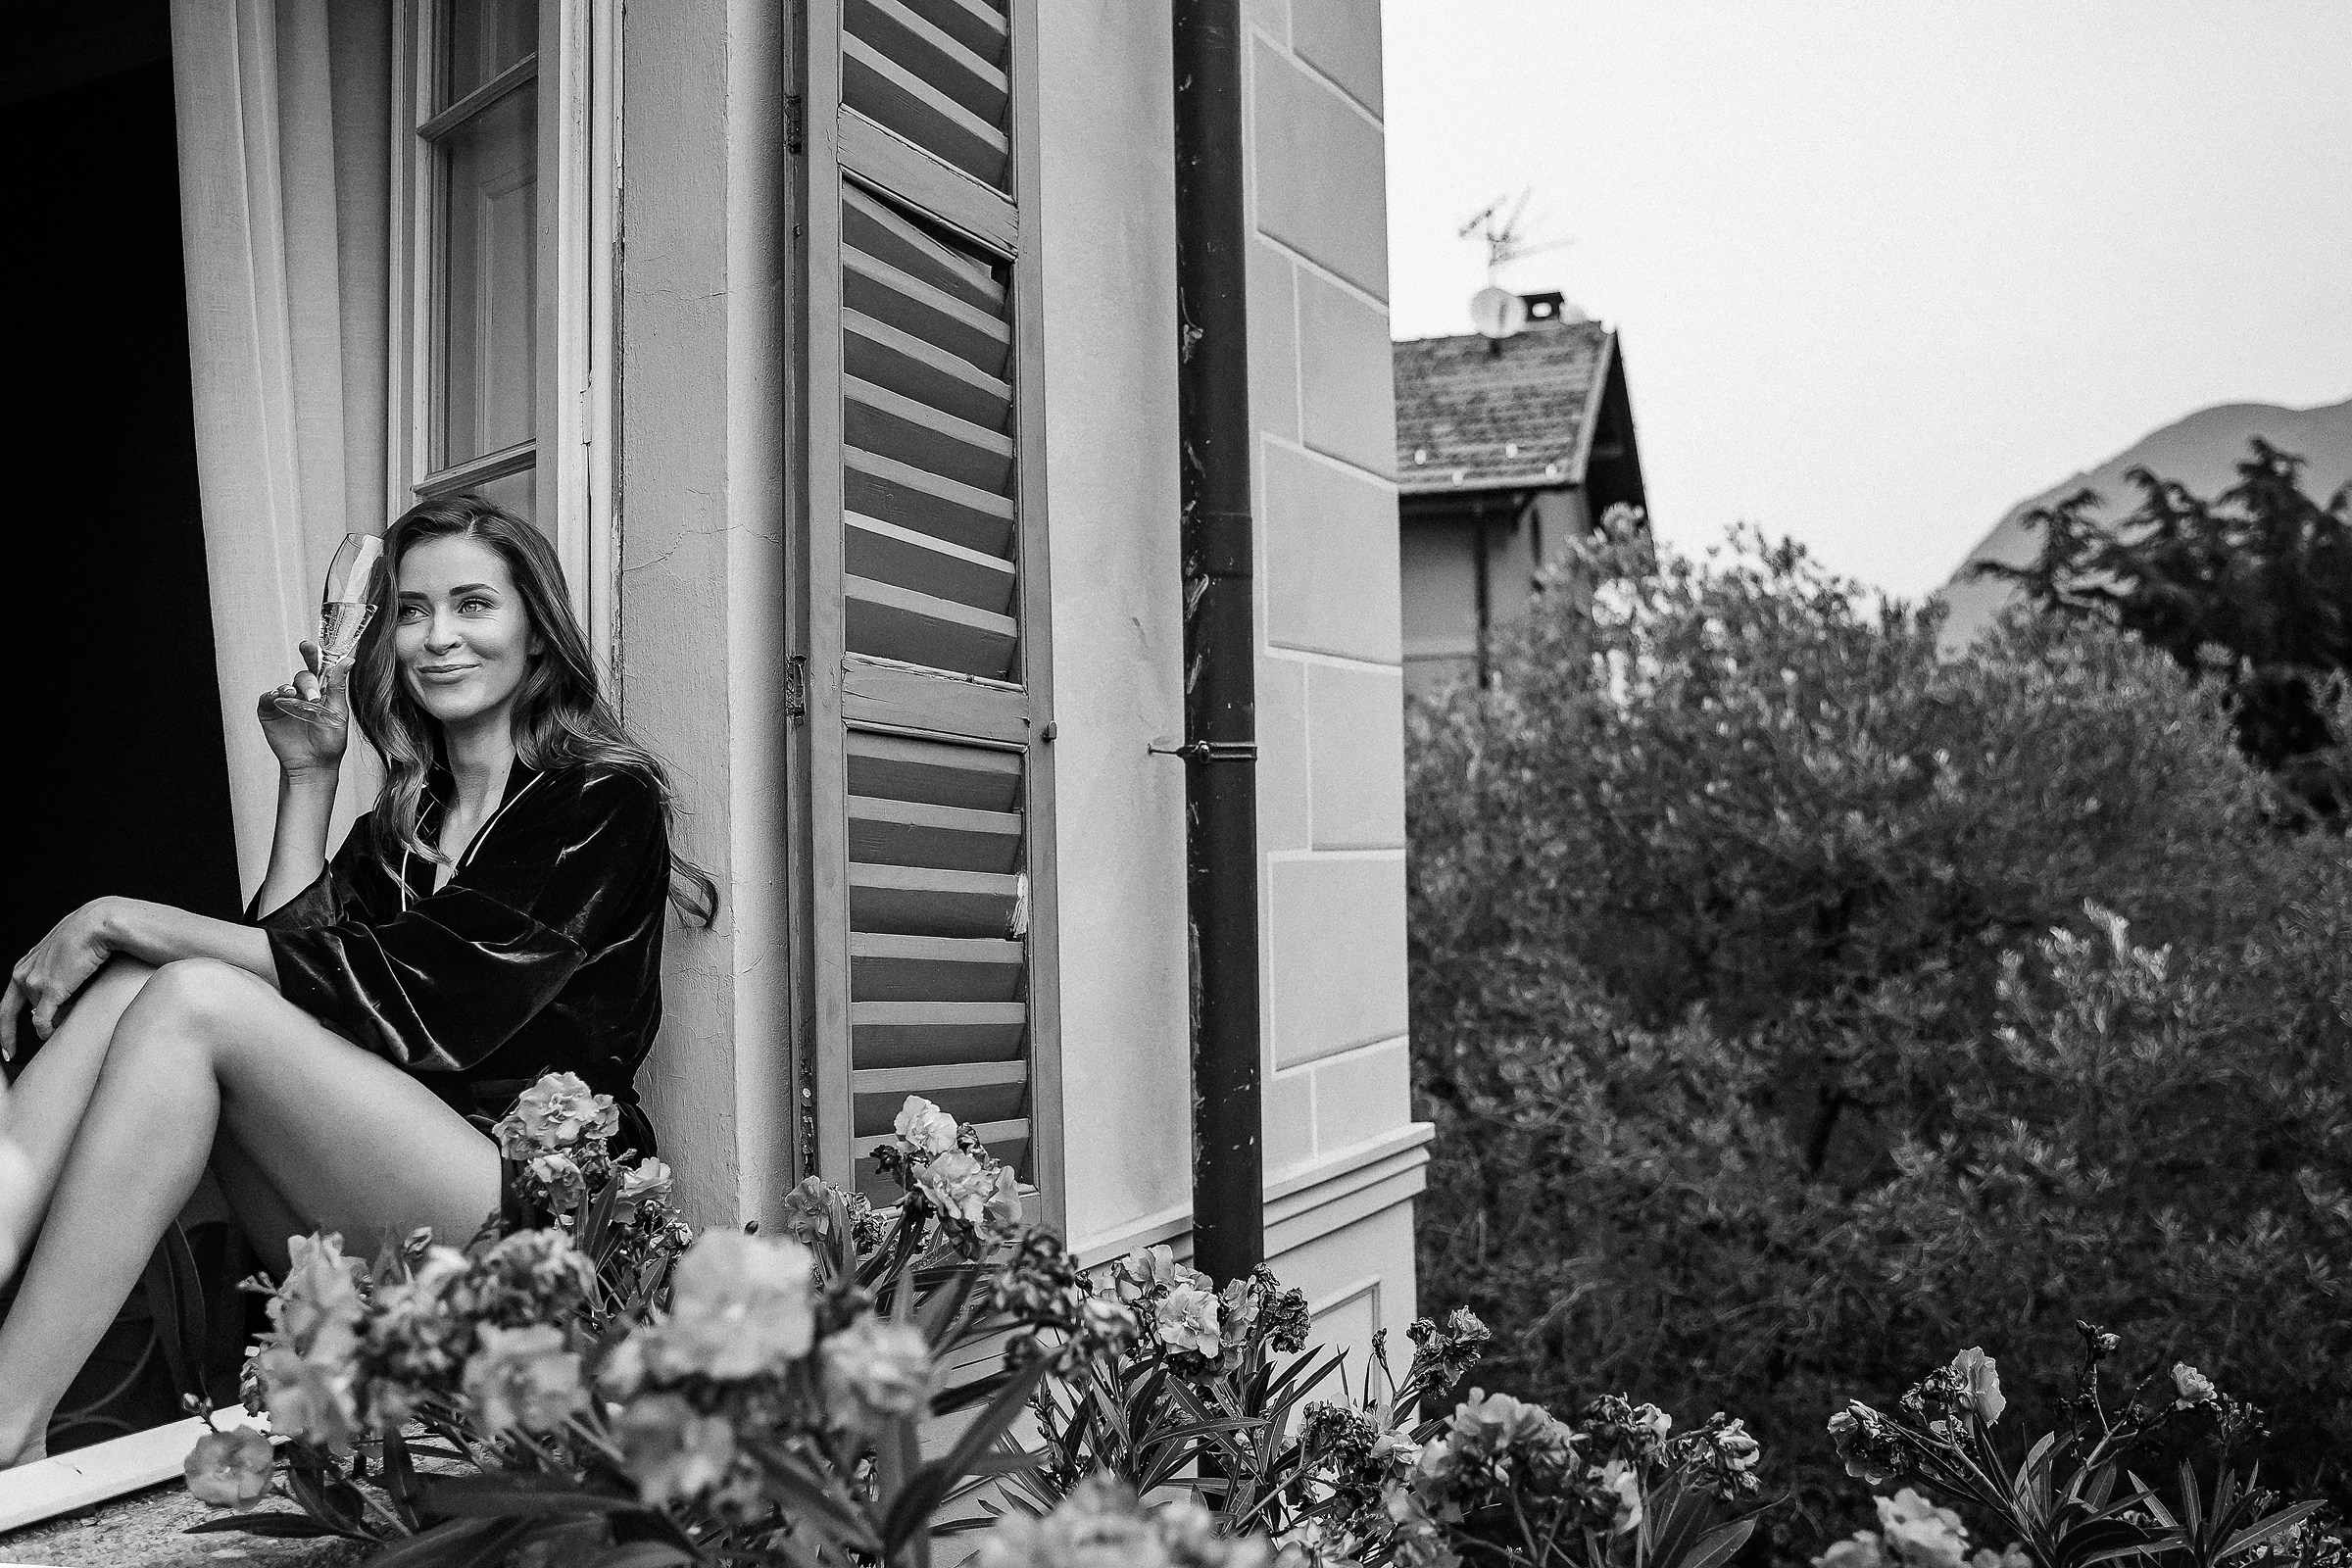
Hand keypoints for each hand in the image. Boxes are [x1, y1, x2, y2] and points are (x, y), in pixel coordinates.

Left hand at [1, 899, 123, 1061]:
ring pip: (38, 1014)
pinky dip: (47, 1031)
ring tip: (71, 1015)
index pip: (6, 1000)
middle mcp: (23, 974)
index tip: (4, 1041)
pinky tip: (54, 1035)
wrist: (99, 924)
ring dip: (51, 1020)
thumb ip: (55, 972)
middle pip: (11, 1012)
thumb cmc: (89, 934)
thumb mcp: (62, 953)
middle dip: (7, 1035)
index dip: (3, 1022)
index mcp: (25, 964)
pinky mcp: (51, 990)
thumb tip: (60, 996)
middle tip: (9, 1053)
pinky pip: (43, 1020)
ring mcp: (35, 982)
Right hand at [258, 639, 349, 774]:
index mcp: (323, 691)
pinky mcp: (270, 712)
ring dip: (289, 689)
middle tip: (313, 696)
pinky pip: (267, 698)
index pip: (318, 668)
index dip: (313, 655)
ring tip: (293, 697)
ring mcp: (286, 702)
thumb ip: (339, 686)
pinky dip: (271, 695)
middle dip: (308, 683)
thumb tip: (348, 660)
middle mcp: (303, 693)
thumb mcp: (338, 713)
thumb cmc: (329, 741)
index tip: (308, 645)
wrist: (313, 765)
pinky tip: (278, 697)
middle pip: (303, 676)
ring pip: (285, 685)